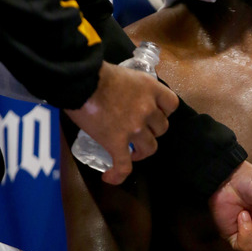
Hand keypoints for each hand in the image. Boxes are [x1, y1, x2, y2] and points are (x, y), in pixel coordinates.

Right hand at [65, 61, 178, 184]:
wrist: (80, 80)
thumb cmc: (97, 73)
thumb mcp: (126, 75)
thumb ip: (133, 88)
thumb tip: (125, 97)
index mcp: (150, 89)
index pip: (171, 105)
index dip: (164, 112)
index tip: (155, 113)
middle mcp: (147, 109)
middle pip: (162, 128)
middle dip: (152, 131)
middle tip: (138, 131)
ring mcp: (134, 128)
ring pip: (149, 148)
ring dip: (141, 151)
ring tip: (131, 152)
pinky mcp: (116, 143)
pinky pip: (123, 165)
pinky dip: (118, 174)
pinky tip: (110, 177)